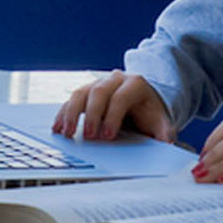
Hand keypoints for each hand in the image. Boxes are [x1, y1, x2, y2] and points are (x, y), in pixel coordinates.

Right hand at [53, 71, 175, 142]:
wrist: (143, 101)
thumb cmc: (150, 113)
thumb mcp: (160, 120)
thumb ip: (164, 131)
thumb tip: (165, 143)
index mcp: (135, 84)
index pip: (120, 97)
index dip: (112, 116)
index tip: (106, 136)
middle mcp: (115, 80)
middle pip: (98, 92)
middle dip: (91, 115)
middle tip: (88, 136)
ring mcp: (98, 84)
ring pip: (81, 93)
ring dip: (71, 113)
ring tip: (66, 133)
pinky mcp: (86, 91)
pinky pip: (71, 100)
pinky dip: (63, 113)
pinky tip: (58, 128)